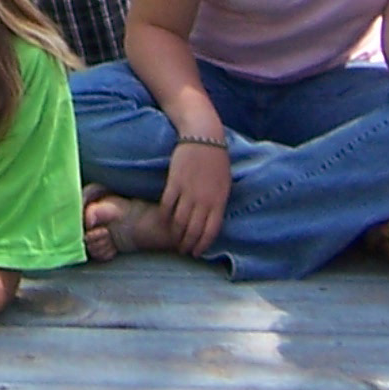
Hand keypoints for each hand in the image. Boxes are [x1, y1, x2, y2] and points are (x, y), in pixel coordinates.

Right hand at [161, 134, 230, 258]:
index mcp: (219, 201)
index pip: (211, 231)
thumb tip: (214, 219)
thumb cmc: (216, 159)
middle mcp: (204, 200)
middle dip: (188, 243)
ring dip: (175, 234)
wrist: (203, 137)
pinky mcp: (174, 183)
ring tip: (173, 240)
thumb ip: (219, 202)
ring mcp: (188, 192)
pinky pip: (167, 205)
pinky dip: (165, 216)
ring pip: (179, 221)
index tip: (197, 252)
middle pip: (194, 230)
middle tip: (182, 250)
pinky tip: (163, 222)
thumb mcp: (225, 183)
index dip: (202, 244)